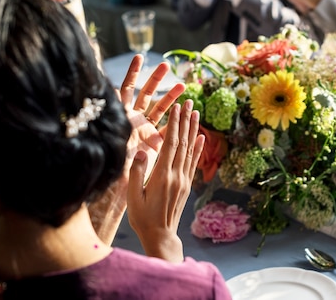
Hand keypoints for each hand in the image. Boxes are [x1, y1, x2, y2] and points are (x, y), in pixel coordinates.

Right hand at [127, 99, 204, 262]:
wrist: (160, 235)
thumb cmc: (142, 217)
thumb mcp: (133, 196)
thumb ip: (137, 173)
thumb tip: (142, 151)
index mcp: (162, 176)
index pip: (170, 143)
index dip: (174, 124)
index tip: (177, 106)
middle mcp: (176, 175)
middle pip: (183, 142)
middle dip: (186, 120)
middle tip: (190, 101)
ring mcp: (184, 179)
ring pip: (190, 149)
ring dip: (194, 129)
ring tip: (197, 112)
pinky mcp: (186, 184)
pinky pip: (194, 162)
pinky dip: (198, 148)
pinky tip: (202, 137)